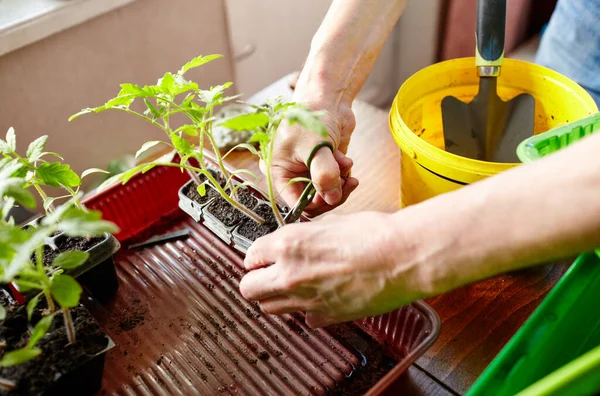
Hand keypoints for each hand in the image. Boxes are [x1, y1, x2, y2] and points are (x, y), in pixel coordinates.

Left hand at [239, 212, 422, 327]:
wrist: (404, 257)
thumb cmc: (375, 234)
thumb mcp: (331, 222)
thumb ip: (305, 236)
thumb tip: (297, 242)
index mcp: (288, 245)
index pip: (249, 257)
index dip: (257, 257)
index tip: (264, 257)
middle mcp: (290, 274)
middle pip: (249, 289)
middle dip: (257, 281)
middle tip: (269, 275)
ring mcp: (307, 300)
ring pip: (270, 308)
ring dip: (277, 297)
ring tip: (296, 286)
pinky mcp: (327, 317)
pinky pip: (304, 319)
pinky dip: (308, 311)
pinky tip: (322, 297)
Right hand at [264, 94, 358, 216]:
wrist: (325, 96)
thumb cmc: (310, 115)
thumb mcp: (315, 146)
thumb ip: (324, 175)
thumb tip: (332, 198)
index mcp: (279, 172)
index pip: (296, 203)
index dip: (316, 203)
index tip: (332, 194)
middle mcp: (292, 173)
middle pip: (313, 200)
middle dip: (332, 192)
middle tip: (347, 183)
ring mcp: (309, 169)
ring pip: (327, 191)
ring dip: (340, 181)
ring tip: (346, 163)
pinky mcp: (324, 164)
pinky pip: (335, 180)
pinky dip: (343, 173)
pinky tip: (346, 158)